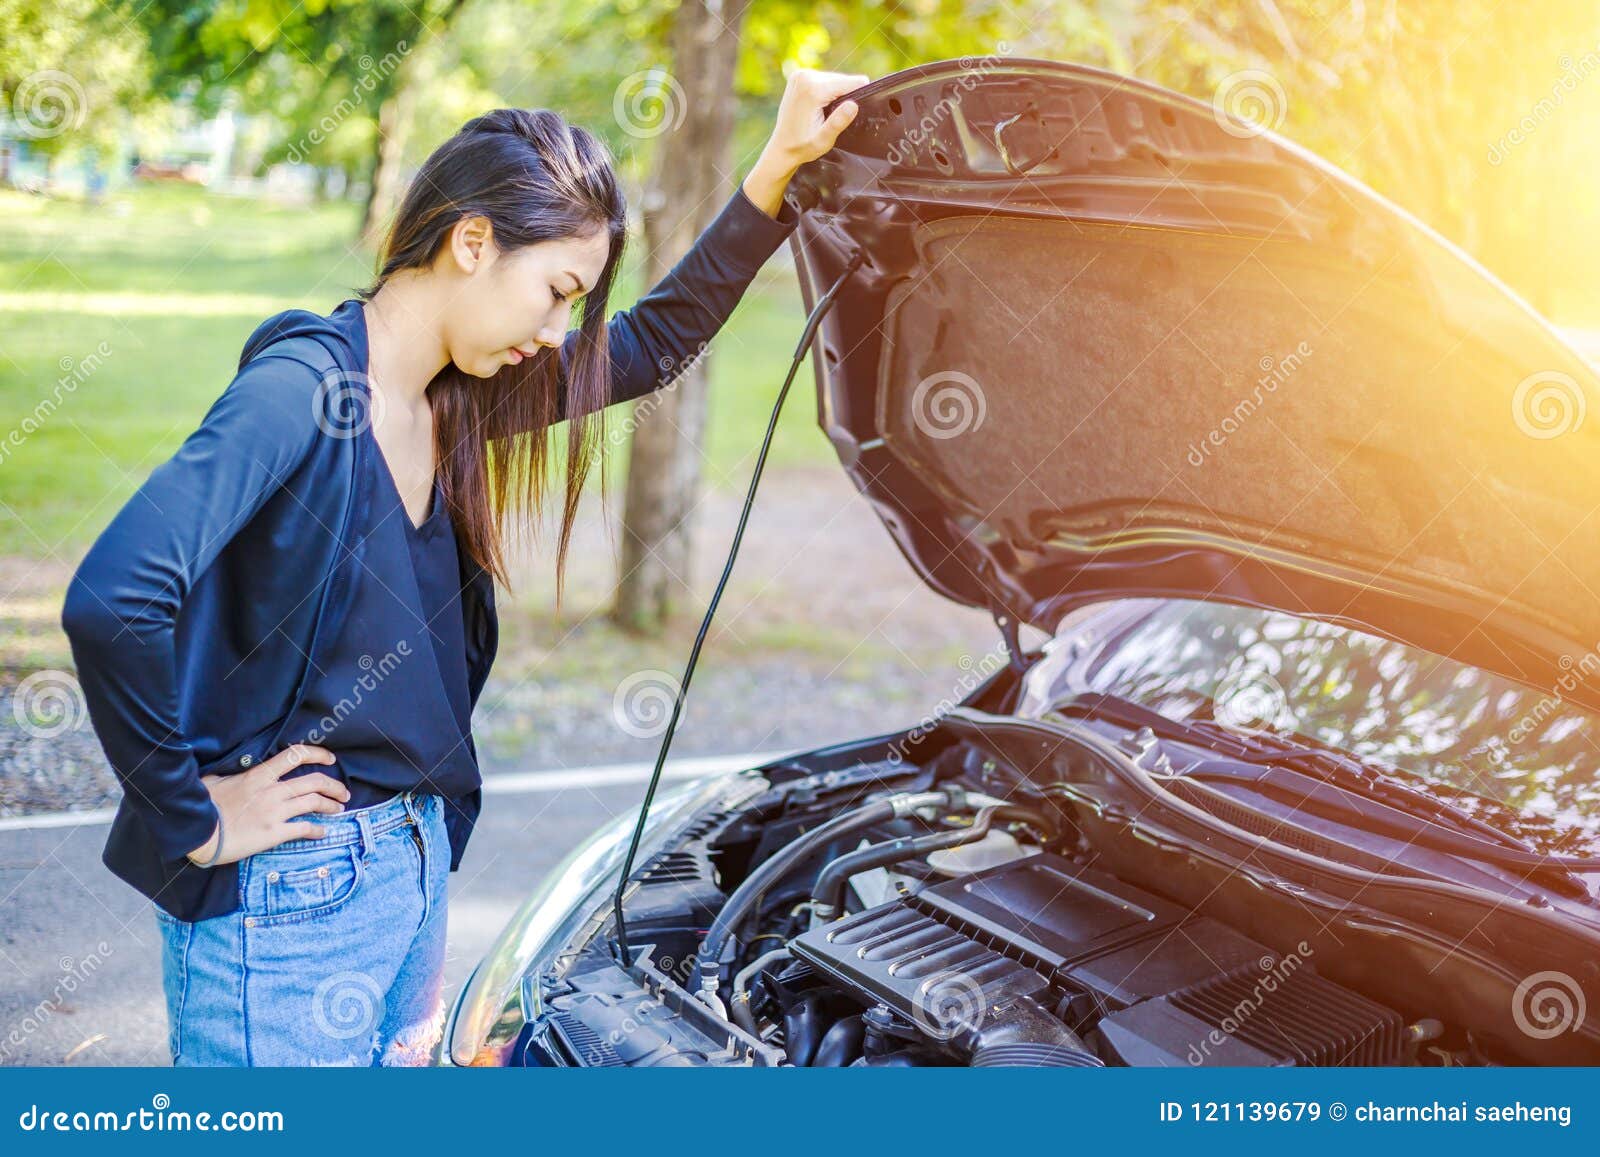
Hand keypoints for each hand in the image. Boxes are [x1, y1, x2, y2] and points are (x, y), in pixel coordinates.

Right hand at [184, 744, 351, 866]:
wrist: (198, 832)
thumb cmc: (203, 805)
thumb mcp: (216, 780)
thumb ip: (234, 775)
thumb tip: (235, 771)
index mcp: (259, 775)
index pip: (295, 756)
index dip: (318, 754)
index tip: (330, 759)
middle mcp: (272, 791)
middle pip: (314, 782)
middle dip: (334, 786)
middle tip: (343, 792)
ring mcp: (275, 812)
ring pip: (314, 803)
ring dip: (331, 805)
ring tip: (339, 809)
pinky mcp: (274, 834)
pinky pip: (304, 829)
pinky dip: (317, 830)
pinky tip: (322, 832)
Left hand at [742, 68, 870, 217]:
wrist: (781, 148)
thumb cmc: (802, 147)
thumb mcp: (823, 140)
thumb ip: (838, 122)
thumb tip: (853, 105)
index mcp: (813, 89)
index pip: (852, 82)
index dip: (858, 97)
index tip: (849, 114)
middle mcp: (805, 76)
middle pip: (843, 80)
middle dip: (843, 98)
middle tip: (829, 119)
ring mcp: (800, 74)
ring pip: (834, 79)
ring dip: (834, 96)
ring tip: (822, 115)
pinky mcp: (798, 76)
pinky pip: (824, 80)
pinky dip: (825, 93)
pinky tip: (816, 108)